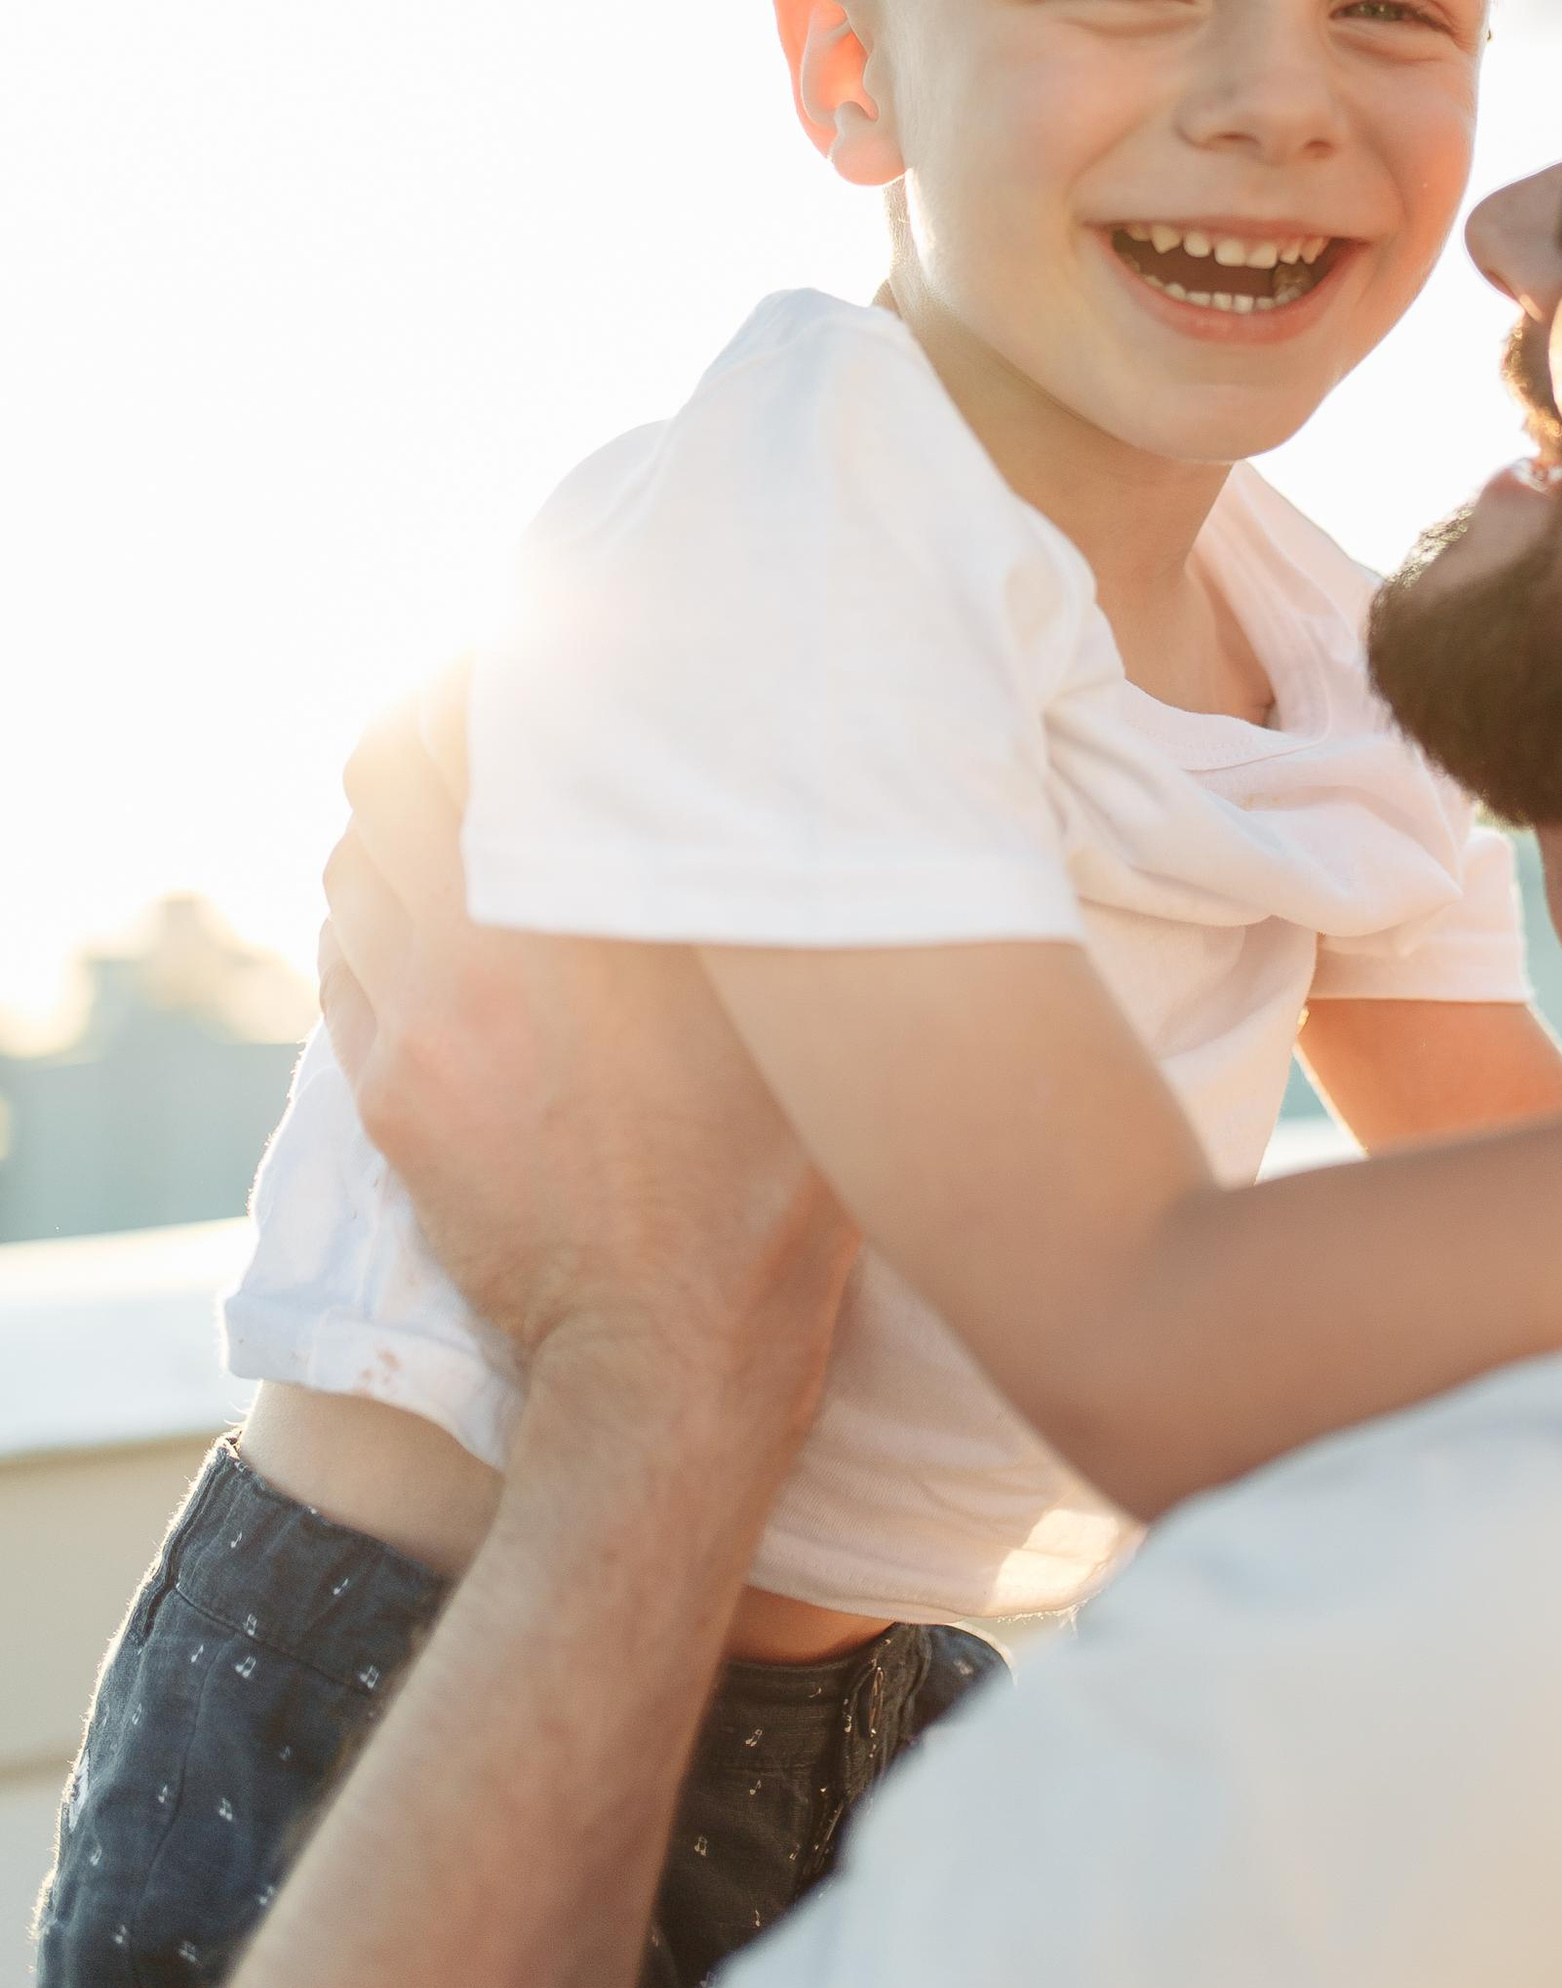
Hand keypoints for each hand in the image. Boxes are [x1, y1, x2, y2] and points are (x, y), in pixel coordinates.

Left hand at [321, 674, 855, 1471]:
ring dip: (393, 820)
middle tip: (478, 709)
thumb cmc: (774, 1168)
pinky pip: (346, 963)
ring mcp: (416, 1021)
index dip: (481, 658)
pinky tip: (448, 926)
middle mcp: (475, 938)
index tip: (527, 641)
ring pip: (349, 865)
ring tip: (469, 818)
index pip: (467, 715)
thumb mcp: (788, 995)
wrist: (673, 1346)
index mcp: (579, 894)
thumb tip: (726, 755)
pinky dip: (381, 917)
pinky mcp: (393, 1093)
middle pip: (377, 767)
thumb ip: (738, 868)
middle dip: (417, 720)